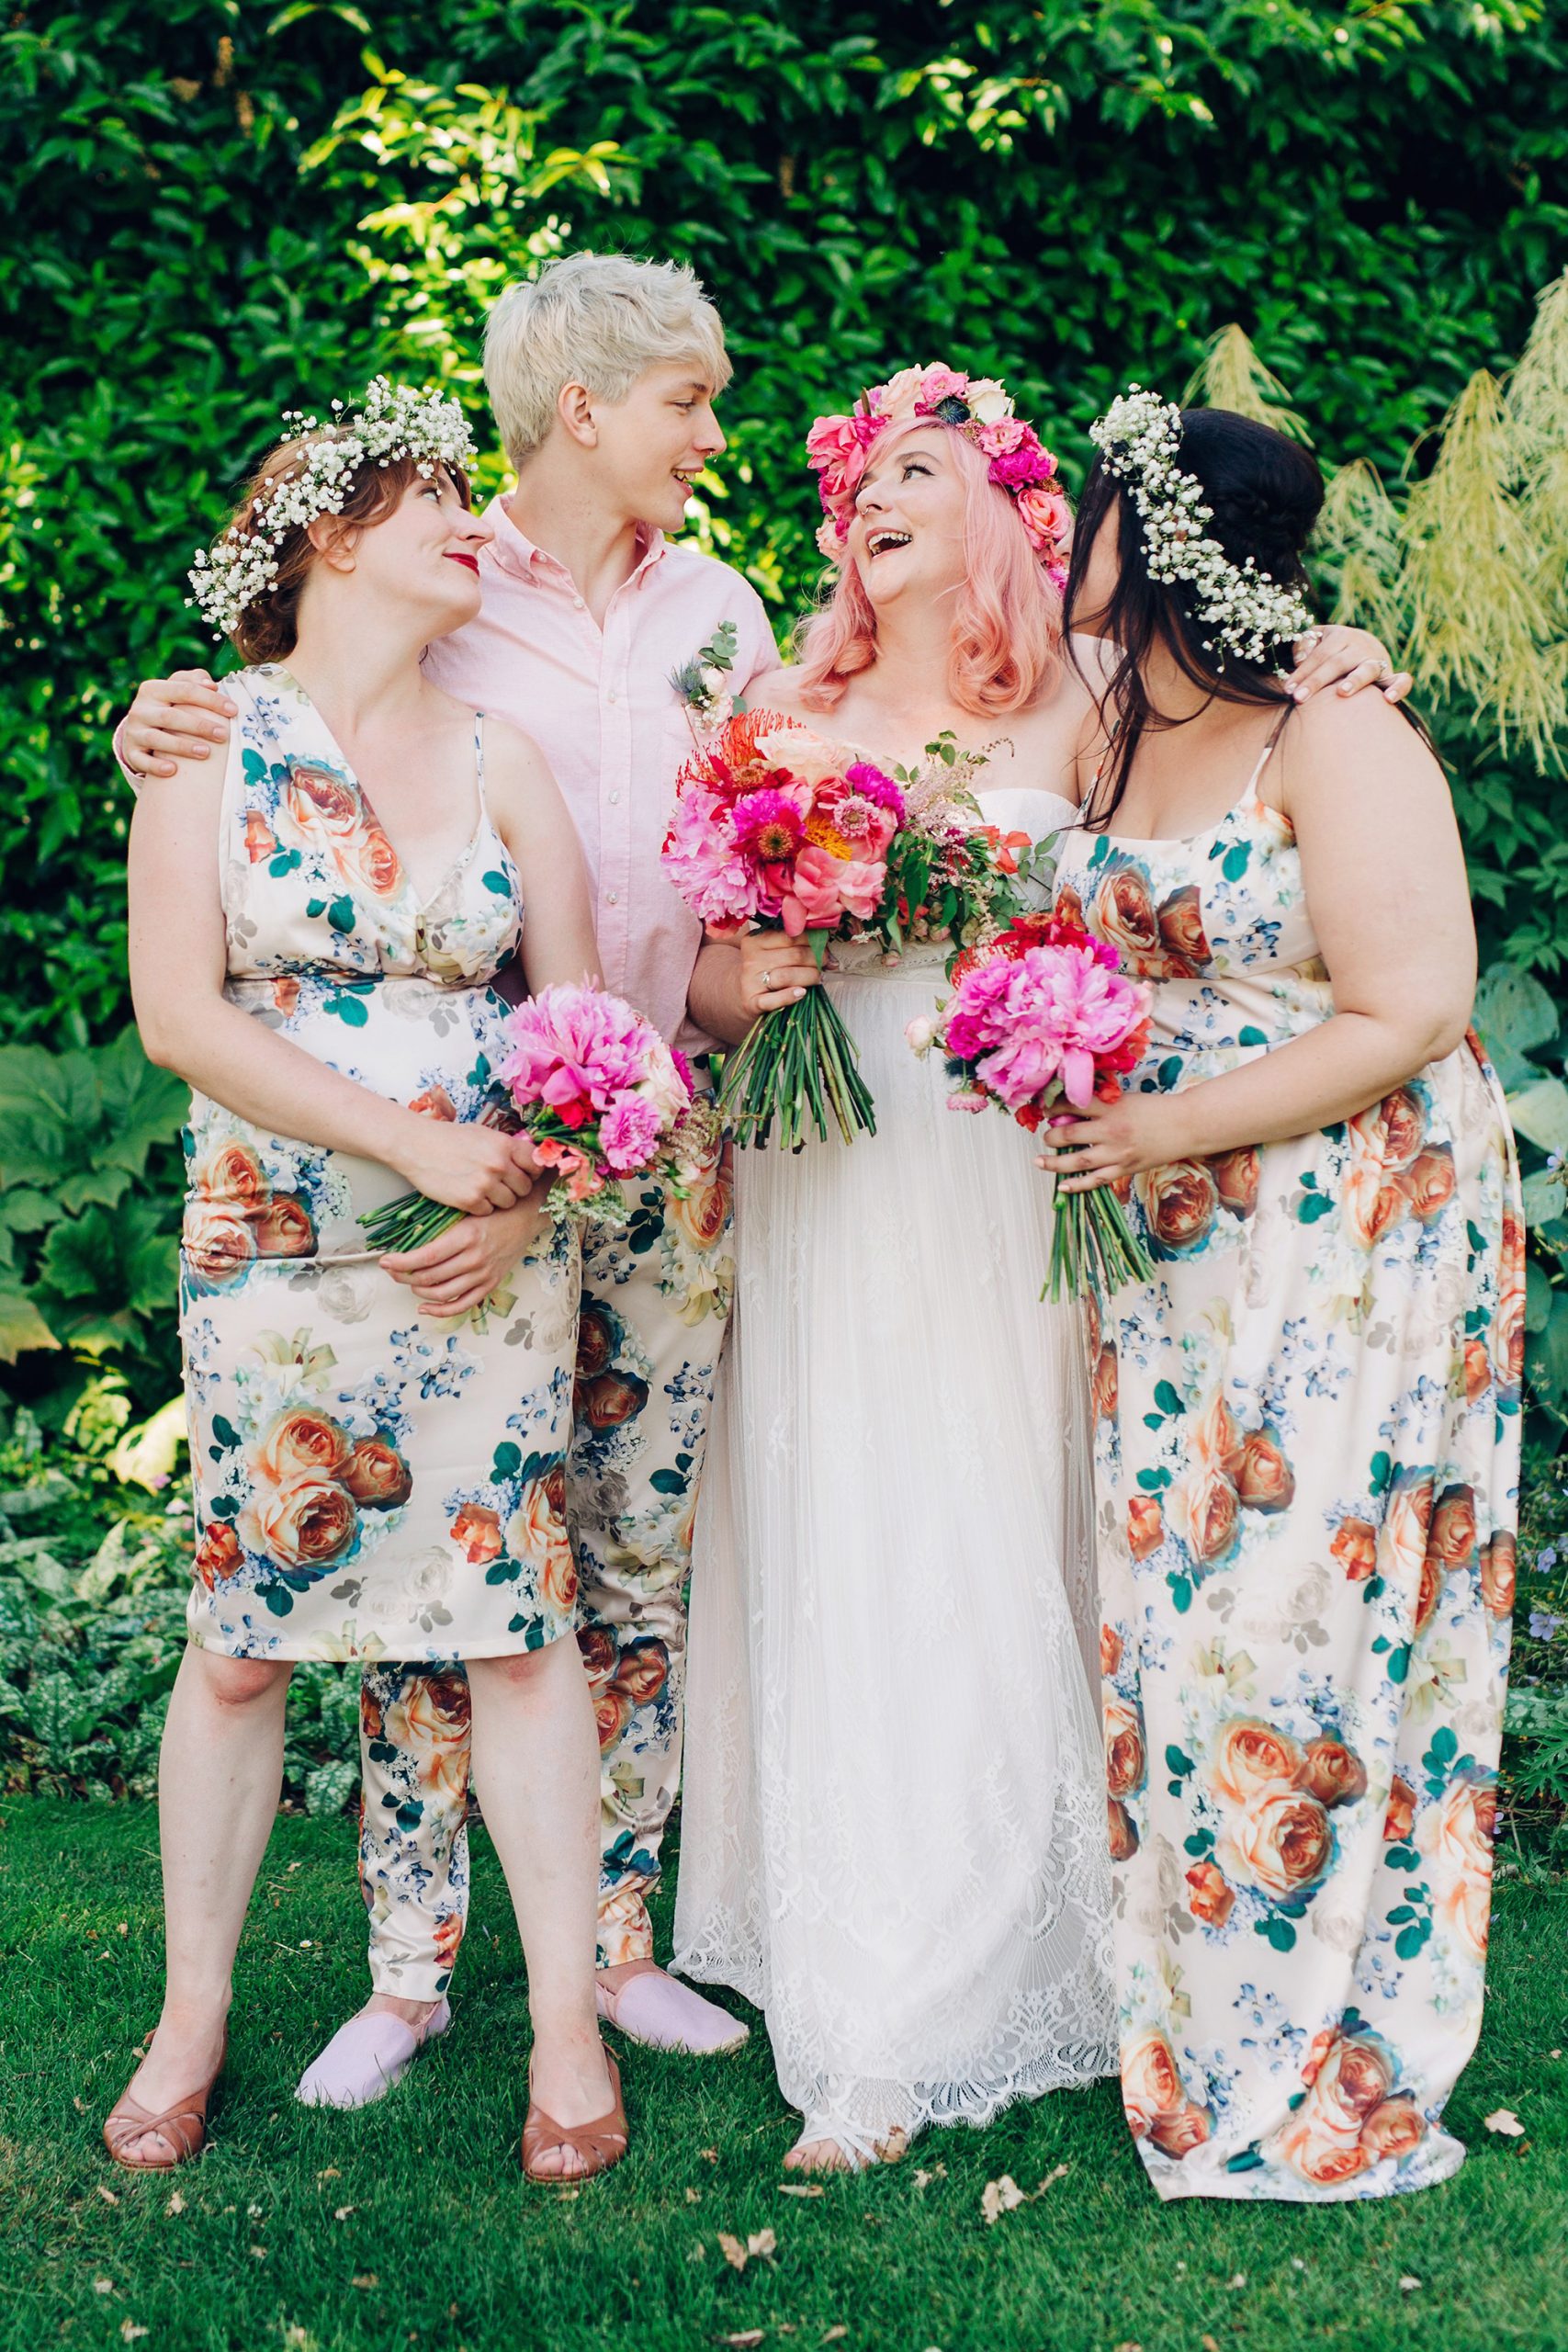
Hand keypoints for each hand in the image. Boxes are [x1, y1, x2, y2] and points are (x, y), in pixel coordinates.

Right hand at [122, 669, 237, 776]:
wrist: (140, 731)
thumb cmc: (170, 708)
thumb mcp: (178, 691)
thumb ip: (194, 682)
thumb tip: (211, 685)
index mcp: (153, 689)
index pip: (185, 690)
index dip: (210, 699)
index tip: (234, 710)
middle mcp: (140, 709)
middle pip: (171, 716)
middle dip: (199, 725)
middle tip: (223, 735)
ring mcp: (134, 732)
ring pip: (156, 738)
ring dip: (181, 746)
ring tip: (206, 753)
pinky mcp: (131, 752)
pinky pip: (141, 760)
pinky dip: (155, 766)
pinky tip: (173, 770)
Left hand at [381, 1200, 545, 1316]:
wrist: (525, 1217)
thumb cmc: (493, 1210)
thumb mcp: (465, 1211)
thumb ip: (441, 1225)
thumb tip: (409, 1238)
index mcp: (466, 1236)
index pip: (426, 1256)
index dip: (401, 1262)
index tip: (386, 1261)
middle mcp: (475, 1258)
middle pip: (430, 1277)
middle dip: (403, 1276)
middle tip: (391, 1270)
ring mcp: (483, 1274)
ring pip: (442, 1293)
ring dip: (418, 1292)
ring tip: (408, 1283)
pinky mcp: (490, 1284)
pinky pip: (462, 1305)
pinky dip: (440, 1310)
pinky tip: (424, 1307)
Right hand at [394, 1118, 535, 1214]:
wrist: (416, 1146)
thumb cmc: (450, 1138)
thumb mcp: (483, 1134)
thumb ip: (507, 1148)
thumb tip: (529, 1160)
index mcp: (505, 1144)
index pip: (536, 1165)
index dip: (532, 1172)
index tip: (524, 1174)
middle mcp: (499, 1164)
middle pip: (525, 1187)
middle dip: (515, 1187)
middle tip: (500, 1184)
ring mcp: (485, 1184)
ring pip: (509, 1202)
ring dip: (498, 1199)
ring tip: (482, 1188)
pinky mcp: (470, 1200)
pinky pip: (488, 1211)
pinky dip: (480, 1207)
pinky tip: (468, 1194)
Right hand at [716, 926, 820, 1020]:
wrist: (744, 994)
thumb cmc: (767, 970)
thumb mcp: (775, 952)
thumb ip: (797, 947)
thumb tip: (831, 957)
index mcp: (755, 940)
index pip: (791, 936)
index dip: (813, 942)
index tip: (824, 950)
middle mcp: (750, 958)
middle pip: (793, 955)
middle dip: (816, 960)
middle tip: (825, 965)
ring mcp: (750, 981)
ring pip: (787, 976)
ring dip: (810, 977)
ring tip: (818, 979)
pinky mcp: (751, 1002)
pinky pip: (773, 1000)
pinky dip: (789, 997)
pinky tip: (802, 993)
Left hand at [1035, 1089, 1189, 1192]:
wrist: (1186, 1125)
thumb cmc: (1156, 1109)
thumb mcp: (1126, 1098)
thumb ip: (1101, 1104)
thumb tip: (1072, 1109)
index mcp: (1111, 1108)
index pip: (1072, 1106)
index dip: (1053, 1107)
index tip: (1045, 1109)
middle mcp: (1111, 1131)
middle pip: (1069, 1135)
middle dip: (1050, 1136)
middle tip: (1045, 1135)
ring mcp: (1117, 1153)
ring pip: (1077, 1161)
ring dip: (1054, 1162)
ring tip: (1039, 1161)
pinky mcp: (1125, 1169)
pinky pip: (1096, 1180)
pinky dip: (1077, 1185)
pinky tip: (1062, 1186)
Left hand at [1289, 625, 1410, 705]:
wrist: (1367, 645)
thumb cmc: (1332, 648)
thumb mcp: (1318, 639)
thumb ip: (1305, 645)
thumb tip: (1300, 658)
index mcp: (1341, 636)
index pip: (1319, 655)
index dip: (1302, 672)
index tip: (1287, 689)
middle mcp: (1360, 646)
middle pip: (1337, 663)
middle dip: (1317, 681)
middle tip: (1299, 698)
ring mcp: (1377, 660)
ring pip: (1367, 669)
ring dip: (1355, 680)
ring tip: (1342, 692)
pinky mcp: (1391, 675)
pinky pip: (1402, 680)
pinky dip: (1398, 688)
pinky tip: (1388, 700)